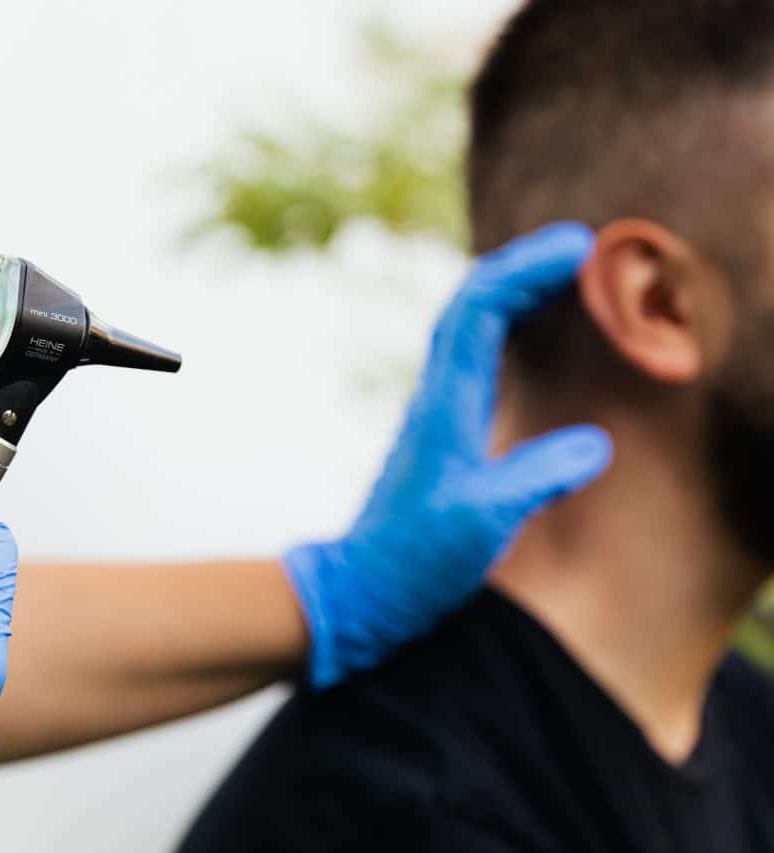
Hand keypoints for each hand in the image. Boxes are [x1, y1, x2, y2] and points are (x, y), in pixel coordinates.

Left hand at [284, 223, 612, 689]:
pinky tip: (528, 336)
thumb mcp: (483, 523)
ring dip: (511, 292)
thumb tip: (596, 443)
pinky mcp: (443, 434)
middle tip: (580, 247)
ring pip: (468, 329)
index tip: (578, 248)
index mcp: (445, 407)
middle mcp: (436, 399)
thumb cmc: (415, 561)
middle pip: (471, 307)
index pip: (478, 312)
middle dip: (522, 266)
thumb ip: (536, 480)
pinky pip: (472, 358)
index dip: (525, 270)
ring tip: (564, 274)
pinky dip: (503, 329)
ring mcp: (436, 414)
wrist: (362, 590)